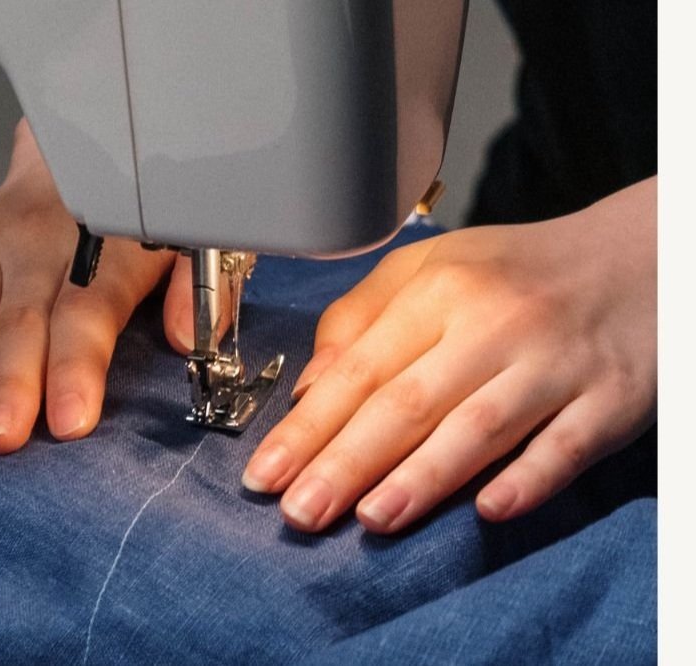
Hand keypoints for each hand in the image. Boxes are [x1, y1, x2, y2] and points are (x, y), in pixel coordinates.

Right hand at [0, 119, 224, 451]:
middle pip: (22, 321)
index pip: (87, 313)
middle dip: (10, 383)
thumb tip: (183, 339)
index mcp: (106, 249)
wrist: (73, 159)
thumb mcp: (190, 247)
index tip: (70, 421)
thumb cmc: (133, 226)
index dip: (76, 368)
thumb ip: (196, 293)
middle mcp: (39, 240)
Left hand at [241, 177, 656, 532]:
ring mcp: (555, 362)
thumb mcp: (431, 267)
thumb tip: (307, 391)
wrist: (639, 258)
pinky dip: (530, 477)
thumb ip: (360, 319)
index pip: (360, 368)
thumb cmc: (517, 273)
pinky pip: (568, 444)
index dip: (308, 426)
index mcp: (441, 290)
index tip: (265, 473)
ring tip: (370, 519)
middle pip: (408, 401)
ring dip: (423, 477)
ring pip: (480, 426)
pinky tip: (490, 509)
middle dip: (346, 462)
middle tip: (299, 512)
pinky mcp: (611, 397)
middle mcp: (494, 324)